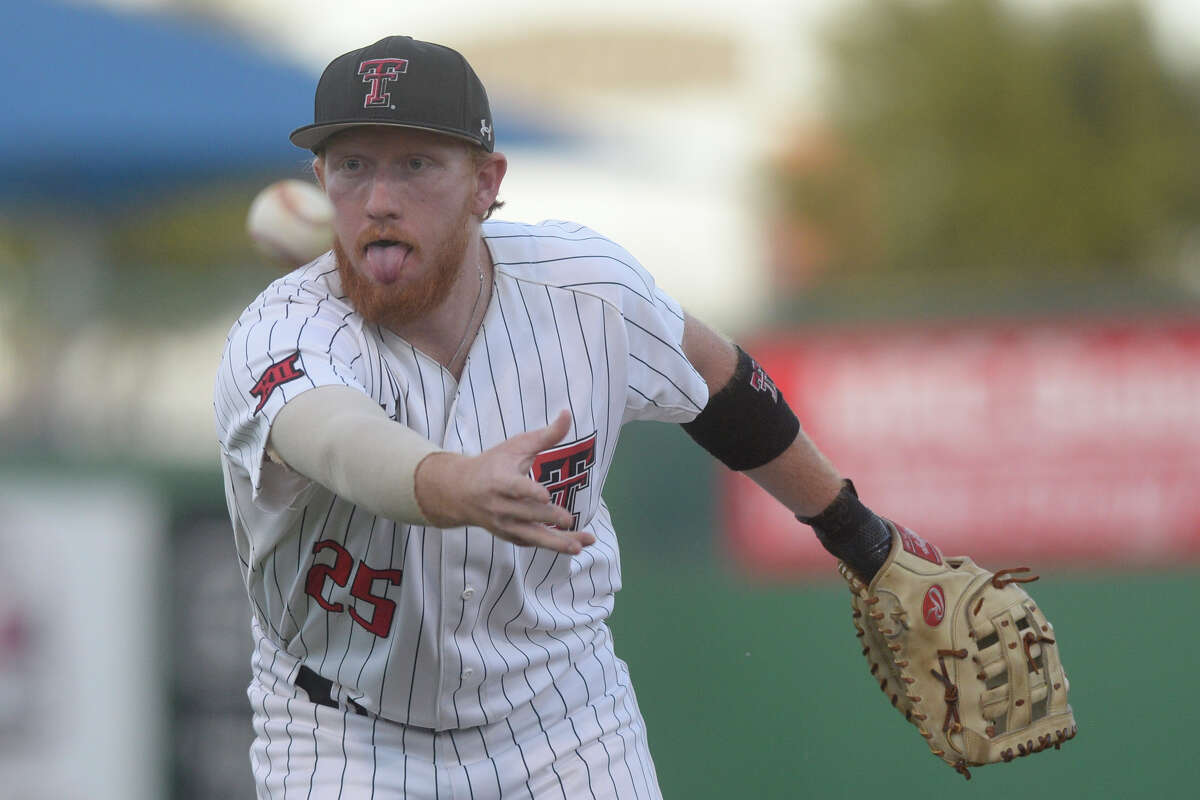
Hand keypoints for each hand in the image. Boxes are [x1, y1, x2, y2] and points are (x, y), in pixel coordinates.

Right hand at [413, 411, 595, 554]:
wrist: (460, 492)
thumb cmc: (493, 464)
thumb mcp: (516, 446)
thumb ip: (546, 435)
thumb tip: (568, 413)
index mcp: (500, 481)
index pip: (515, 488)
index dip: (528, 492)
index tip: (544, 496)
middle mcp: (500, 505)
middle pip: (526, 514)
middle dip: (547, 518)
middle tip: (569, 520)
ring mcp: (504, 524)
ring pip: (531, 536)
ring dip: (555, 543)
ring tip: (579, 547)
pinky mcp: (509, 535)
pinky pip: (532, 543)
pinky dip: (552, 546)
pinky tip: (575, 545)